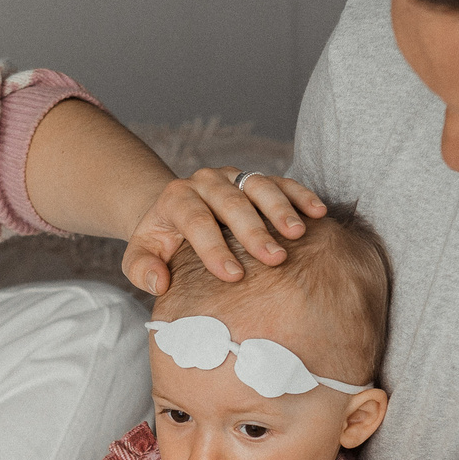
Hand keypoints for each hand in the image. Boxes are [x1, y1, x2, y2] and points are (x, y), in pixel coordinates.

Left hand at [121, 167, 329, 297]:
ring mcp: (233, 176)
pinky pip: (281, 181)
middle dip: (254, 231)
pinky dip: (300, 195)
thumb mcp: (141, 255)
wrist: (172, 211)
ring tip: (297, 235)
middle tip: (274, 259)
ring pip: (259, 185)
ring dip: (281, 209)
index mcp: (176, 198)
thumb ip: (142, 269)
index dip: (214, 249)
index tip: (233, 276)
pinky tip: (317, 213)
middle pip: (231, 202)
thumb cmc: (160, 241)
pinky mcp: (255, 179)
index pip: (196, 221)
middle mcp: (206, 181)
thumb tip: (160, 283)